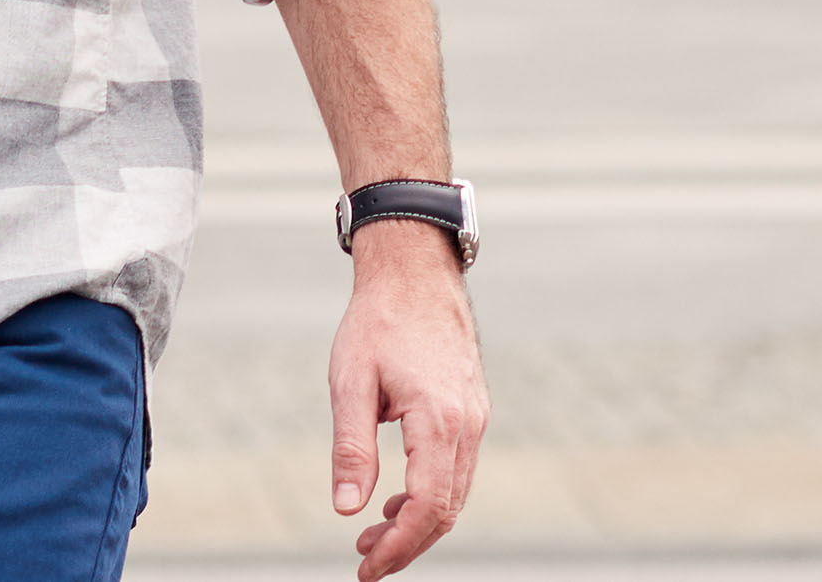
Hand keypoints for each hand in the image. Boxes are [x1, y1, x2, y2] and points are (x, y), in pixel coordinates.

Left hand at [330, 228, 485, 577]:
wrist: (415, 271)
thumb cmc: (378, 321)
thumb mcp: (350, 383)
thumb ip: (351, 449)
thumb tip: (346, 508)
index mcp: (438, 420)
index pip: (426, 507)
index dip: (397, 547)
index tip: (366, 567)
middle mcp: (467, 423)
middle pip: (447, 509)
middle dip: (407, 543)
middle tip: (364, 558)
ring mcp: (475, 416)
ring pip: (456, 492)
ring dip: (418, 521)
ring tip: (373, 532)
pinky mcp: (472, 408)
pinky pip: (458, 467)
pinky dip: (431, 493)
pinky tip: (396, 496)